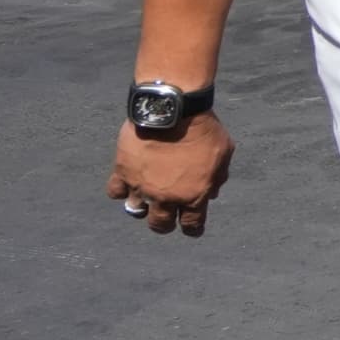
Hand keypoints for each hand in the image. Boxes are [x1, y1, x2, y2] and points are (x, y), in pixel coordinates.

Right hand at [109, 115, 235, 236]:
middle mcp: (166, 197)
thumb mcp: (224, 153)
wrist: (174, 111)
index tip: (189, 227)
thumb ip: (218, 177)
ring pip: (136, 210)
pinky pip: (115, 191)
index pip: (191, 225)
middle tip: (164, 215)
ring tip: (145, 197)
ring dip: (141, 206)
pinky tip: (126, 182)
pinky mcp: (124, 171)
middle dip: (163, 223)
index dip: (191, 228)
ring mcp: (143, 186)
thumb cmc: (203, 130)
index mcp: (194, 195)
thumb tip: (213, 192)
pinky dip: (120, 189)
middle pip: (160, 224)